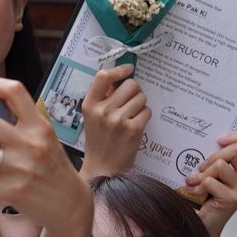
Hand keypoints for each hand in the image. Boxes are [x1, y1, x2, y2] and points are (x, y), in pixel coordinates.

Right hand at [78, 64, 148, 180]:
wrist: (103, 168)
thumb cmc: (99, 141)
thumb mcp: (92, 117)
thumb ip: (103, 98)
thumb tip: (122, 79)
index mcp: (89, 105)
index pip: (103, 76)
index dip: (119, 70)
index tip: (128, 69)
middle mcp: (103, 111)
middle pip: (130, 85)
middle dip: (134, 91)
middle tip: (130, 102)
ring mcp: (118, 120)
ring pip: (141, 97)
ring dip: (140, 105)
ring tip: (131, 117)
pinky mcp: (133, 129)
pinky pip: (147, 111)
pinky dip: (144, 116)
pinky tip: (135, 125)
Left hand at [183, 132, 236, 236]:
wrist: (203, 225)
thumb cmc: (205, 198)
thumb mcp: (214, 175)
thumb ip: (217, 160)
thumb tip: (207, 142)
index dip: (235, 137)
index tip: (218, 140)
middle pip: (236, 150)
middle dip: (213, 156)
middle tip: (200, 168)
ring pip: (220, 165)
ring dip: (202, 173)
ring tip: (194, 181)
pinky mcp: (232, 199)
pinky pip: (210, 181)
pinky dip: (197, 186)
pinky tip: (193, 192)